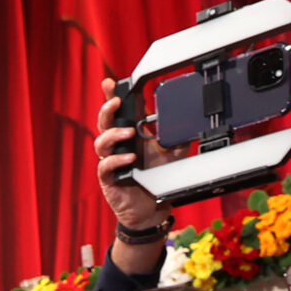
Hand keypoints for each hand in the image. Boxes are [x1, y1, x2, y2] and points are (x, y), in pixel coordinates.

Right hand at [94, 77, 178, 236]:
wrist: (153, 208)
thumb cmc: (157, 178)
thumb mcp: (173, 153)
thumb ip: (177, 137)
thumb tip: (189, 121)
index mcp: (129, 135)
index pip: (118, 112)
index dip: (111, 96)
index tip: (110, 83)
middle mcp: (117, 146)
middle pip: (103, 122)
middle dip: (106, 109)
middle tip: (115, 101)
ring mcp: (111, 162)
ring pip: (101, 142)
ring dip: (113, 134)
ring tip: (128, 131)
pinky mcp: (109, 179)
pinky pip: (105, 166)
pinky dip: (115, 160)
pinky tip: (129, 158)